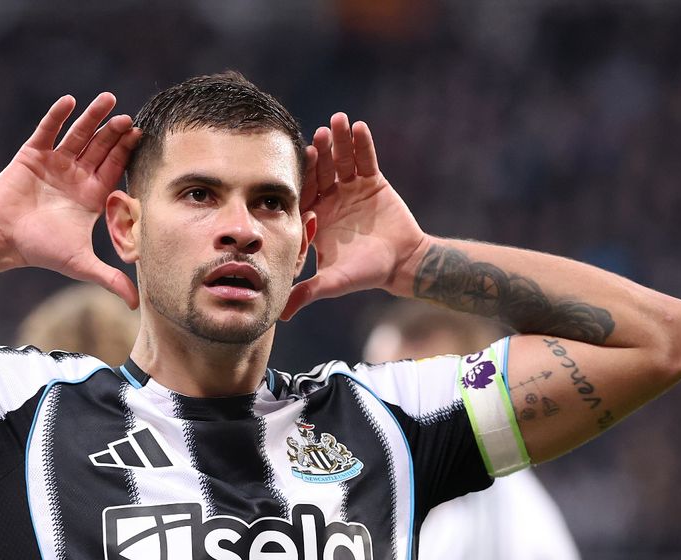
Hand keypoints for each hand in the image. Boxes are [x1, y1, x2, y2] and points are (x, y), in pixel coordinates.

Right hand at [0, 93, 141, 307]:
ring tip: (108, 100)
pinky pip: (48, 130)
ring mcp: (55, 163)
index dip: (126, 152)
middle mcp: (76, 176)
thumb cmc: (41, 250)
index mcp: (92, 195)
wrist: (3, 239)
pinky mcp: (33, 154)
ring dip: (92, 118)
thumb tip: (136, 306)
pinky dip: (58, 116)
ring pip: (78, 134)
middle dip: (114, 132)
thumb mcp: (81, 264)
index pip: (115, 167)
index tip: (141, 136)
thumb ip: (110, 279)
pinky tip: (70, 102)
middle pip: (100, 147)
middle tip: (128, 119)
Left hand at [282, 113, 426, 319]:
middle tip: (317, 136)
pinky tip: (359, 127)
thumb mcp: (332, 282)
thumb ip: (307, 292)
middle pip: (322, 171)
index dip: (305, 177)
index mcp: (316, 217)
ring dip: (339, 141)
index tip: (304, 161)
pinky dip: (362, 144)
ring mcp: (350, 188)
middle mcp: (330, 199)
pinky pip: (366, 159)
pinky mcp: (372, 181)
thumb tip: (279, 315)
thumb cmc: (365, 274)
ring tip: (337, 121)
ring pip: (342, 160)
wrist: (401, 263)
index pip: (305, 193)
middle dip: (320, 154)